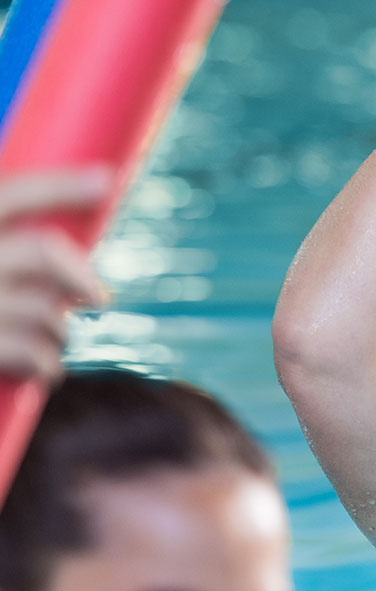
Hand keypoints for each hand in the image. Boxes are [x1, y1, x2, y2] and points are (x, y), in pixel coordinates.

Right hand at [0, 171, 110, 381]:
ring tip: (50, 338)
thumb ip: (9, 244)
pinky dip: (48, 363)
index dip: (61, 185)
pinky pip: (35, 353)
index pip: (12, 195)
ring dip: (60, 330)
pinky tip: (44, 366)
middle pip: (45, 252)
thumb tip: (73, 247)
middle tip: (98, 299)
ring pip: (48, 309)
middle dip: (82, 276)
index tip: (106, 179)